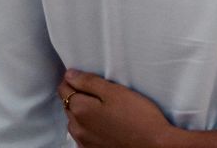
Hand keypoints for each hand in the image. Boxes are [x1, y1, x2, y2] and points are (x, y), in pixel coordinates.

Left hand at [62, 68, 182, 147]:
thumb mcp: (115, 91)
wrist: (153, 144)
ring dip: (82, 113)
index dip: (72, 79)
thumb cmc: (138, 116)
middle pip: (68, 105)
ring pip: (74, 121)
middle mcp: (77, 127)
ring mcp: (84, 141)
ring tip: (102, 108)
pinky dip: (88, 128)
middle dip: (77, 95)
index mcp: (80, 108)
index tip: (84, 77)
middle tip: (98, 91)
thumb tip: (70, 75)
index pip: (64, 88)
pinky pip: (82, 135)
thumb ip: (89, 82)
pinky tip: (103, 124)